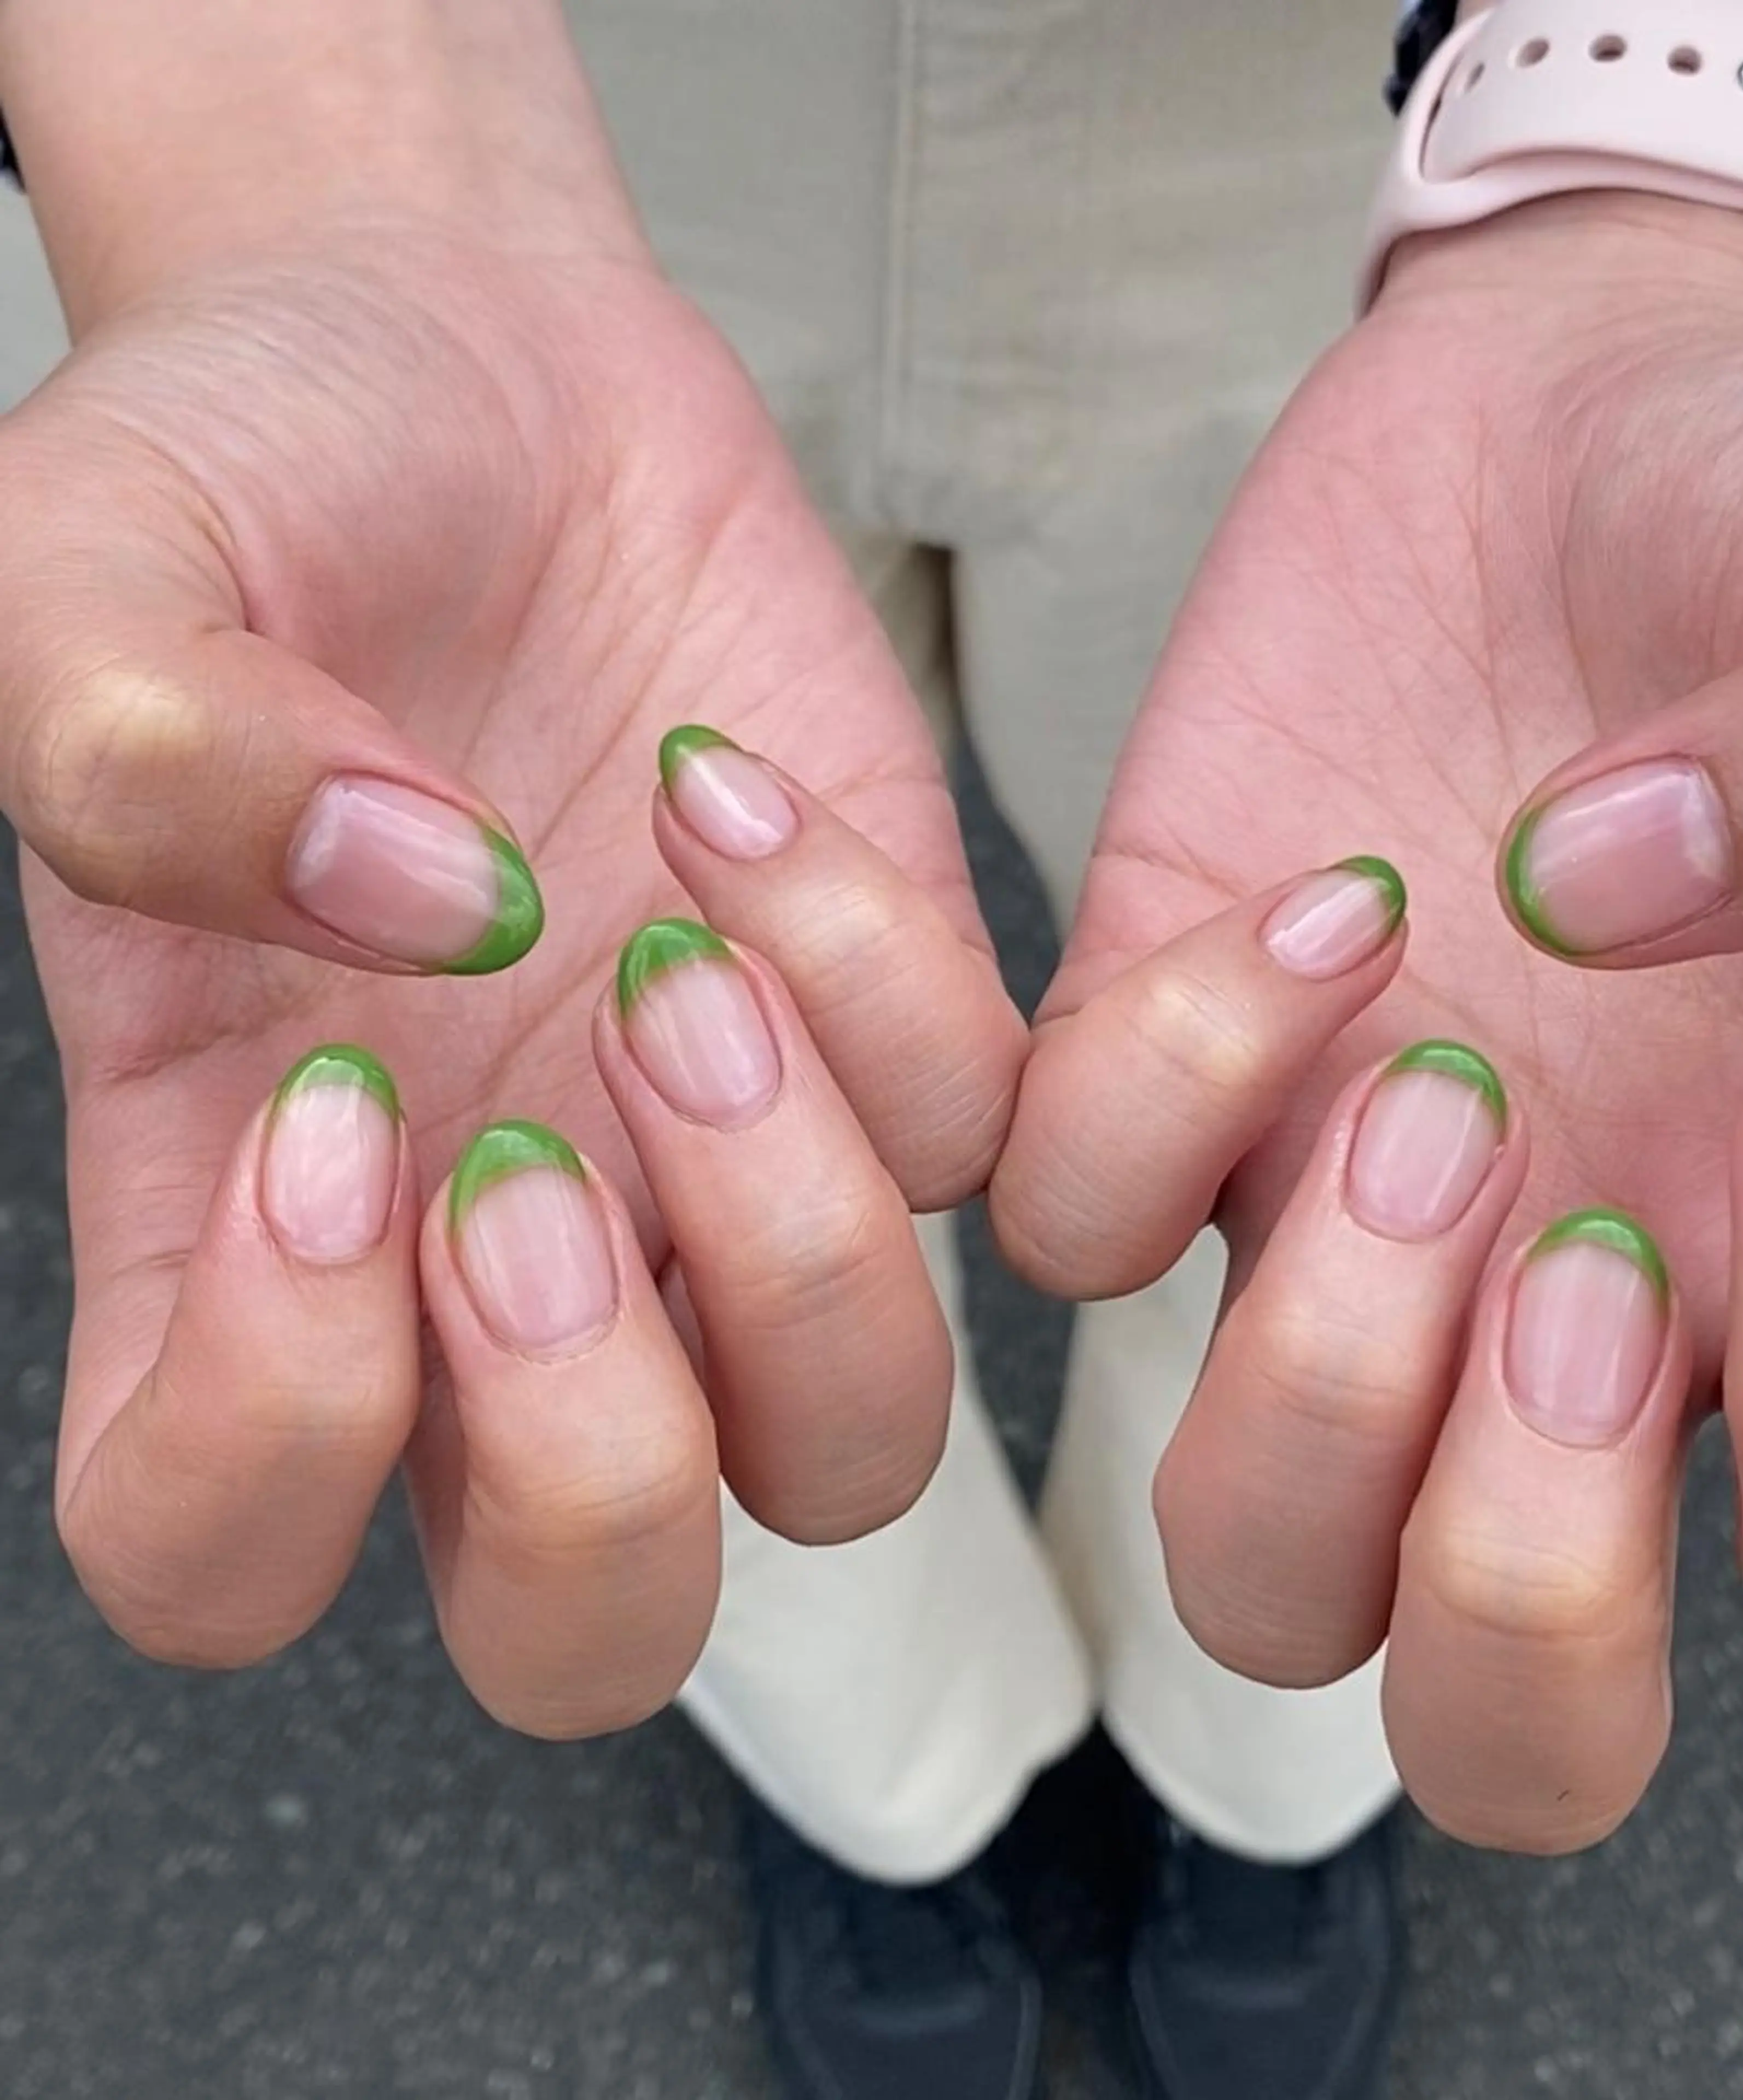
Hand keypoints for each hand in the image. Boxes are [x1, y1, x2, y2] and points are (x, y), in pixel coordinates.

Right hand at [16, 218, 1020, 1734]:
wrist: (469, 363)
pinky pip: (995, 1159)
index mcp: (243, 1226)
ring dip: (801, 1251)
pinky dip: (910, 999)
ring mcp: (718, 1171)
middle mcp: (493, 1260)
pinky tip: (747, 788)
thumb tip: (410, 905)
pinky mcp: (894, 1033)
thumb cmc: (252, 480)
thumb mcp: (91, 570)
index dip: (272, 1437)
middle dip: (598, 1461)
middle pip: (598, 1623)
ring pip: (849, 1450)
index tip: (314, 1116)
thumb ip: (138, 749)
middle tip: (531, 1159)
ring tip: (683, 961)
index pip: (219, 1551)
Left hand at [992, 195, 1742, 1847]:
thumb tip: (1642, 893)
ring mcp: (1336, 1209)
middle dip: (1515, 1568)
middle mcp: (1566, 1299)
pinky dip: (1135, 1103)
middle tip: (1559, 1232)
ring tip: (1413, 1073)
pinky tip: (1299, 899)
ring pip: (1249, 1553)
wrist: (1585, 391)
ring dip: (1310, 1381)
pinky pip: (1066, 1225)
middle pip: (1501, 1718)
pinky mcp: (1160, 1057)